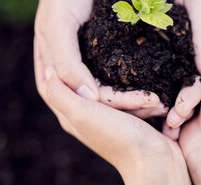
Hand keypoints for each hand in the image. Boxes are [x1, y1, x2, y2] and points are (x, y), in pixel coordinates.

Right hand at [0, 0, 167, 117]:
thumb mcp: (58, 29)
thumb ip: (68, 64)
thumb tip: (89, 98)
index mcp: (53, 81)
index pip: (88, 103)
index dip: (118, 105)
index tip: (147, 101)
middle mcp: (71, 81)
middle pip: (104, 104)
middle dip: (134, 106)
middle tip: (163, 105)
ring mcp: (87, 71)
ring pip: (115, 94)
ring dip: (139, 98)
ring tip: (166, 98)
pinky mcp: (102, 61)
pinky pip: (120, 78)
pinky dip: (138, 82)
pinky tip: (160, 82)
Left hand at [34, 43, 190, 184]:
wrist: (156, 161)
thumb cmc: (119, 138)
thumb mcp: (83, 115)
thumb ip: (62, 95)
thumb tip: (48, 72)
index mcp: (71, 116)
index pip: (50, 87)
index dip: (44, 64)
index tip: (44, 40)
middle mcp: (86, 116)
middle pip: (74, 83)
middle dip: (72, 62)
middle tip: (73, 38)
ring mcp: (108, 116)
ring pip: (99, 85)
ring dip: (102, 69)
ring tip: (100, 45)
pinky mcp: (127, 115)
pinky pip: (119, 92)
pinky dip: (120, 80)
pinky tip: (125, 64)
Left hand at [109, 0, 200, 129]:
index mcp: (198, 46)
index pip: (200, 79)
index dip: (191, 96)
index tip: (182, 113)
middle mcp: (179, 53)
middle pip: (181, 87)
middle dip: (175, 106)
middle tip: (169, 123)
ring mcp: (157, 52)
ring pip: (159, 83)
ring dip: (155, 101)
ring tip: (152, 118)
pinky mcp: (135, 47)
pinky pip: (137, 69)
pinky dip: (135, 83)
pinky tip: (131, 98)